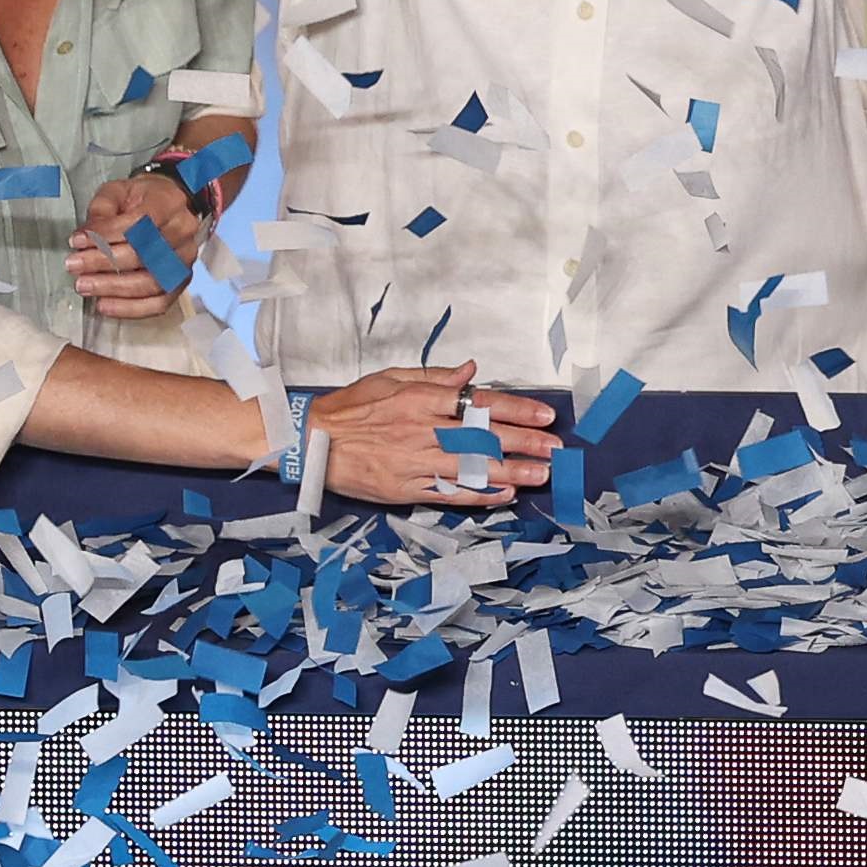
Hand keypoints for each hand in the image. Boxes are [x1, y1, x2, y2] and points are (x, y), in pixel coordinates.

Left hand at [66, 173, 202, 318]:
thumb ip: (101, 210)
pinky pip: (161, 303)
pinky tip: (105, 305)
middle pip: (146, 254)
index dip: (106, 235)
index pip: (140, 223)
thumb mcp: (117, 192)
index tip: (77, 241)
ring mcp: (185, 259)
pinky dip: (131, 309)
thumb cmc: (140, 199)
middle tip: (74, 265)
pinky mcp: (181, 280)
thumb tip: (84, 237)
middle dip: (104, 263)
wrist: (170, 204)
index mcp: (168, 203)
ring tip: (85, 286)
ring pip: (153, 282)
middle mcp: (183, 232)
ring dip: (114, 288)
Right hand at [307, 364, 561, 508]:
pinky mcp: (405, 489)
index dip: (517, 410)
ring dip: (510, 472)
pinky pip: (448, 493)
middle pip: (484, 437)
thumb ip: (436, 377)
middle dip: (525, 443)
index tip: (545, 416)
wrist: (310, 441)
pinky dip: (478, 495)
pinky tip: (503, 496)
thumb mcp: (392, 378)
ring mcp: (415, 462)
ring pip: (472, 468)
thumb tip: (473, 371)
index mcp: (423, 399)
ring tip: (541, 476)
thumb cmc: (352, 406)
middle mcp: (424, 430)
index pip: (481, 403)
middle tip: (556, 449)